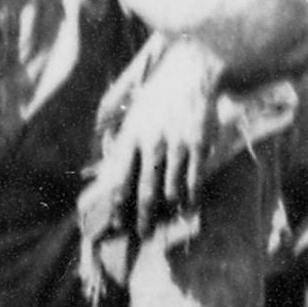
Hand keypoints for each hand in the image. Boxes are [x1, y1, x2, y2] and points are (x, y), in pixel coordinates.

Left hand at [115, 37, 227, 210]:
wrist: (192, 72)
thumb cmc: (159, 95)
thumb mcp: (133, 114)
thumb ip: (122, 142)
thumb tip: (109, 170)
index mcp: (131, 137)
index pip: (120, 179)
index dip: (118, 204)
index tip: (117, 223)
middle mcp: (152, 143)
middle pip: (145, 190)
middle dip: (142, 216)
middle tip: (142, 234)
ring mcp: (176, 144)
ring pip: (171, 188)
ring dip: (167, 208)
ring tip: (166, 221)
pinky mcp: (198, 143)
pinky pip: (194, 178)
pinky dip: (191, 197)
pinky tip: (189, 208)